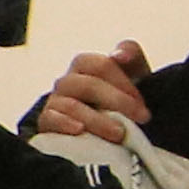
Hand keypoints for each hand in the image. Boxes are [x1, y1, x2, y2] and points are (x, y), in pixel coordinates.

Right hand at [27, 38, 154, 147]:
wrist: (108, 132)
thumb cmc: (122, 100)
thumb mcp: (134, 76)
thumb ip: (131, 56)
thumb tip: (119, 55)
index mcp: (86, 66)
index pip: (101, 66)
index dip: (124, 83)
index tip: (142, 103)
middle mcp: (68, 82)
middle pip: (89, 85)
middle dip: (117, 101)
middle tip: (141, 118)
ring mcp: (55, 102)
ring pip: (72, 105)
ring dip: (98, 120)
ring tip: (119, 134)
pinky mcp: (46, 123)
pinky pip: (50, 119)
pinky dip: (65, 124)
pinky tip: (80, 130)